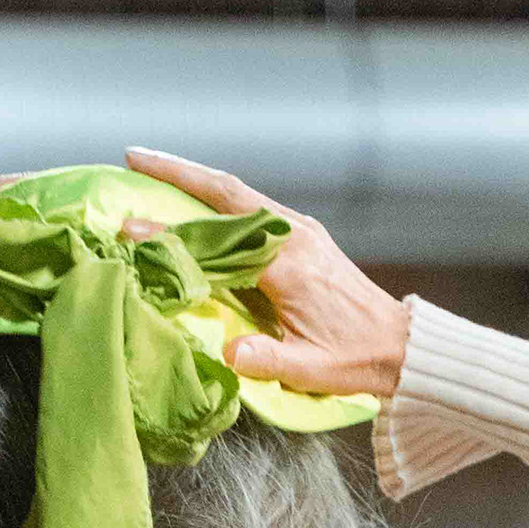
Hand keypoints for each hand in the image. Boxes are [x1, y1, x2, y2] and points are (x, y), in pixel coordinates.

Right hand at [124, 147, 409, 399]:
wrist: (399, 345)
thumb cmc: (354, 360)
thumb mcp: (308, 370)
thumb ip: (265, 359)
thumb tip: (226, 352)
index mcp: (289, 266)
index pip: (219, 238)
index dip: (171, 230)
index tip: (129, 225)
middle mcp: (294, 236)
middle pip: (227, 192)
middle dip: (177, 173)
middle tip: (132, 158)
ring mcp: (301, 230)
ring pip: (239, 194)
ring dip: (195, 178)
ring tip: (153, 170)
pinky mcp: (304, 234)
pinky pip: (253, 206)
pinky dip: (218, 196)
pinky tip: (196, 199)